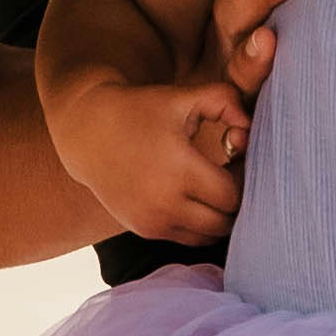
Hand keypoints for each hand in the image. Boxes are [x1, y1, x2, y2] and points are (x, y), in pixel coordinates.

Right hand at [49, 66, 255, 244]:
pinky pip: (188, 238)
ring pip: (209, 235)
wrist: (87, 132)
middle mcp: (166, 204)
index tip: (237, 158)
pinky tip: (195, 197)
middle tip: (230, 173)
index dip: (244, 177)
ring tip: (212, 186)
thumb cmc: (141, 110)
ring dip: (219, 215)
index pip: (233, 195)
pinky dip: (200, 224)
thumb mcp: (184, 97)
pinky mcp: (145, 230)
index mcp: (180, 171)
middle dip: (236, 199)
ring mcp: (154, 222)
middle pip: (225, 221)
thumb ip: (226, 101)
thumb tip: (249, 129)